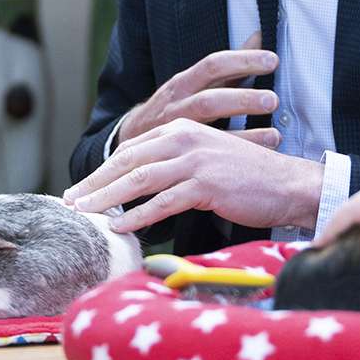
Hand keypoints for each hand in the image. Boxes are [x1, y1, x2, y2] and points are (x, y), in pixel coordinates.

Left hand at [64, 118, 322, 233]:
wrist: (288, 185)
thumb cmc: (248, 178)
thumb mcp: (207, 160)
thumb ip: (175, 164)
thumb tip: (142, 183)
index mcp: (182, 129)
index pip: (131, 149)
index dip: (102, 171)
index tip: (81, 189)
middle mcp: (185, 139)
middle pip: (128, 161)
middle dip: (95, 184)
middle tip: (70, 204)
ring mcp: (195, 161)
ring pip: (139, 180)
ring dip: (107, 200)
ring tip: (85, 215)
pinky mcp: (205, 185)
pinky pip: (162, 203)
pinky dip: (138, 217)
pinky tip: (120, 229)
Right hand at [116, 38, 277, 145]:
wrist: (131, 142)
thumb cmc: (175, 108)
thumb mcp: (195, 83)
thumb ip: (229, 66)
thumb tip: (259, 36)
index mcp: (184, 82)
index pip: (212, 65)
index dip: (242, 60)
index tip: (272, 60)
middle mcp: (178, 104)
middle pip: (210, 98)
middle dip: (243, 99)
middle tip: (273, 100)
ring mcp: (175, 131)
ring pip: (208, 130)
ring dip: (245, 133)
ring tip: (275, 134)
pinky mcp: (176, 157)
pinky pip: (208, 157)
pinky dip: (236, 154)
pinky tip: (260, 153)